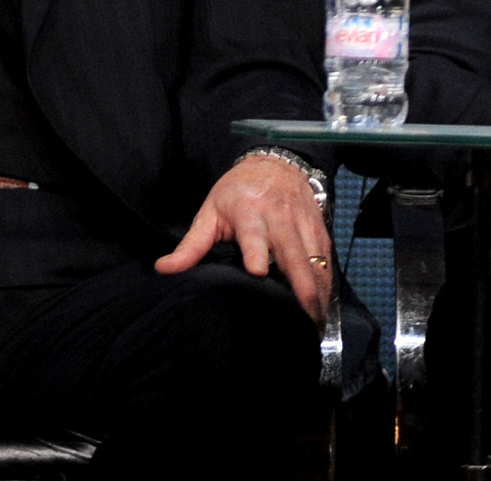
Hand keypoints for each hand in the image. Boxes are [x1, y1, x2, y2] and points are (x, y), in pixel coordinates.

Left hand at [157, 153, 330, 321]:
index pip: (254, 236)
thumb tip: (163, 269)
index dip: (257, 254)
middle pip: (295, 258)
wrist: (276, 165)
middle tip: (301, 323)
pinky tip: (323, 309)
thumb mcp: (210, 212)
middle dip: (301, 291)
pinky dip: (327, 288)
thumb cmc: (236, 192)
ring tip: (314, 325)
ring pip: (316, 265)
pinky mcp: (321, 234)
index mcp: (250, 213)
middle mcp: (281, 220)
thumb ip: (191, 245)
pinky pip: (326, 264)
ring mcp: (305, 227)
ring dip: (318, 297)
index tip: (257, 273)